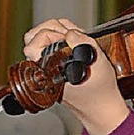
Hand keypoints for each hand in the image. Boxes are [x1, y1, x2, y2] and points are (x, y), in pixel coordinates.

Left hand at [23, 19, 128, 134]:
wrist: (101, 106)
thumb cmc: (99, 90)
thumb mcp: (97, 60)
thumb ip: (81, 42)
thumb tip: (69, 32)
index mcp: (48, 72)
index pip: (33, 44)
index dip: (52, 34)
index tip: (68, 38)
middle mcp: (43, 70)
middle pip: (32, 37)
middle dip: (51, 28)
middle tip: (68, 33)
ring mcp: (46, 68)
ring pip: (40, 38)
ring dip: (57, 31)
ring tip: (75, 36)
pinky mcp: (53, 66)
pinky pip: (49, 45)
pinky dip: (61, 37)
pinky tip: (75, 41)